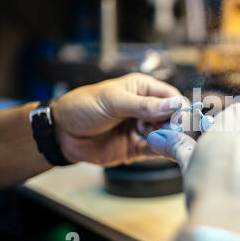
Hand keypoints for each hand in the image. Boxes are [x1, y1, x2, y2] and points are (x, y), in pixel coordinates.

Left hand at [52, 73, 183, 165]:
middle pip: (173, 117)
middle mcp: (147, 109)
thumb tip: (175, 105)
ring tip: (154, 138)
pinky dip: (160, 151)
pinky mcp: (137, 148)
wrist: (61, 133)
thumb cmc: (83, 107)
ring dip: (166, 138)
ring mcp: (143, 129)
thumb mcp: (113, 101)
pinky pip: (156, 150)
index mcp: (143, 89)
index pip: (172, 96)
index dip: (178, 107)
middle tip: (165, 130)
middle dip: (173, 124)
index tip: (179, 118)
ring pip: (167, 135)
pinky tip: (159, 149)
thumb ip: (144, 105)